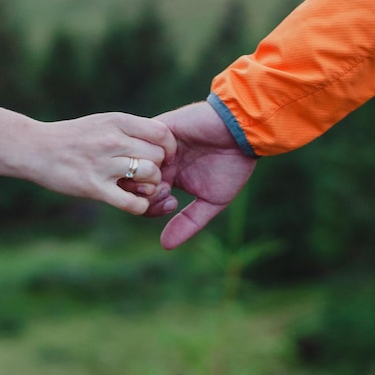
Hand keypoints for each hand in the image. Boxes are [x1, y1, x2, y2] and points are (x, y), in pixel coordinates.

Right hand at [30, 112, 176, 213]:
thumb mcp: (102, 122)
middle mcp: (113, 140)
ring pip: (150, 176)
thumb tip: (160, 141)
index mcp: (117, 121)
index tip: (164, 156)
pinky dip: (140, 206)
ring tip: (140, 187)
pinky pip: (132, 203)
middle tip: (149, 175)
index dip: (169, 147)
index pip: (162, 133)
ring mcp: (103, 164)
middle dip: (160, 168)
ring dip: (151, 186)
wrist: (34, 148)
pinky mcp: (94, 187)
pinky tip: (134, 202)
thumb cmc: (72, 137)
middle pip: (158, 156)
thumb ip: (129, 130)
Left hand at [144, 101, 256, 248]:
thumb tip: (165, 246)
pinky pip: (139, 142)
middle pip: (132, 184)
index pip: (142, 199)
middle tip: (165, 190)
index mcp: (169, 179)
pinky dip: (152, 154)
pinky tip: (169, 158)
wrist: (242, 132)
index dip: (150, 207)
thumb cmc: (232, 167)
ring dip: (147, 174)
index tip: (172, 203)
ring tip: (166, 176)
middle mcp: (158, 163)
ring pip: (133, 164)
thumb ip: (188, 223)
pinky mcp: (158, 128)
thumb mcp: (211, 202)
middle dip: (145, 192)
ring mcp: (156, 146)